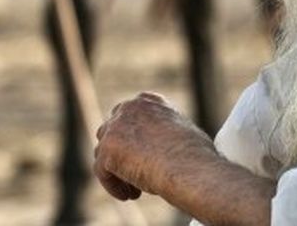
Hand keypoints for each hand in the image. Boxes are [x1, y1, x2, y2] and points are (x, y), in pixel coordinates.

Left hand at [94, 91, 215, 200]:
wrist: (188, 166)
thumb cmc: (194, 153)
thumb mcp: (180, 131)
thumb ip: (162, 131)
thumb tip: (159, 146)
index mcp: (148, 101)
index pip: (128, 115)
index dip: (131, 137)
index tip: (140, 156)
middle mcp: (129, 108)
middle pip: (111, 131)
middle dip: (119, 152)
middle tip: (134, 173)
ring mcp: (115, 127)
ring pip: (104, 152)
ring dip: (117, 171)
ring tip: (135, 189)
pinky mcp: (107, 149)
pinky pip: (102, 171)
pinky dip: (113, 185)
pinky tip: (129, 196)